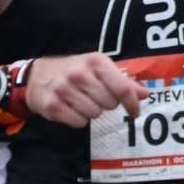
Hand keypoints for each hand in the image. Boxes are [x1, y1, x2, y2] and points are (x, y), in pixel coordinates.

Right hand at [26, 52, 147, 126]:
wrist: (37, 76)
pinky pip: (79, 123)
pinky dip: (78, 119)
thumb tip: (145, 93)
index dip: (132, 103)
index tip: (135, 112)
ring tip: (81, 100)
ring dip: (92, 111)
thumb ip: (122, 81)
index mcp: (95, 61)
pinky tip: (71, 108)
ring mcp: (64, 89)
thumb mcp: (99, 69)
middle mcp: (79, 73)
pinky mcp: (53, 106)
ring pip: (95, 114)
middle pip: (110, 104)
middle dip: (107, 104)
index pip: (122, 87)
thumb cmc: (75, 71)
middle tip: (95, 96)